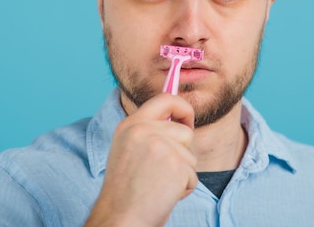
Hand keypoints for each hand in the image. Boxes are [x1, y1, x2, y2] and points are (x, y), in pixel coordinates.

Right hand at [84, 93, 196, 226]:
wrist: (120, 217)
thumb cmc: (125, 191)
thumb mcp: (128, 150)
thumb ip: (148, 133)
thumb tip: (179, 123)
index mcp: (130, 125)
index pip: (165, 98)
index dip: (182, 106)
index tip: (187, 120)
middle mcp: (143, 130)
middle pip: (185, 131)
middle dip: (183, 151)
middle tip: (168, 169)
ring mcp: (160, 146)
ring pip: (190, 155)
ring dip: (181, 173)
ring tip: (158, 185)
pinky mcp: (176, 164)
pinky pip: (193, 175)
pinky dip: (184, 189)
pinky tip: (163, 195)